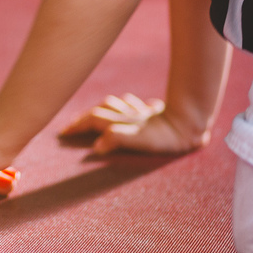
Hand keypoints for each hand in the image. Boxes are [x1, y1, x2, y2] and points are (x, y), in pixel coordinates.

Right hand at [60, 93, 205, 154]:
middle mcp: (128, 115)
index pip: (92, 121)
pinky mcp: (155, 113)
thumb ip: (115, 140)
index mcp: (121, 123)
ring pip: (117, 105)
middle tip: (75, 125)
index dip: (77, 126)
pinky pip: (137, 105)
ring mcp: (141, 112)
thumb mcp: (138, 141)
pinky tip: (132, 107)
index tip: (63, 132)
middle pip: (101, 111)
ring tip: (97, 113)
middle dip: (86, 117)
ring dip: (104, 108)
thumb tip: (96, 147)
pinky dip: (128, 106)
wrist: (189, 123)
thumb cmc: (165, 137)